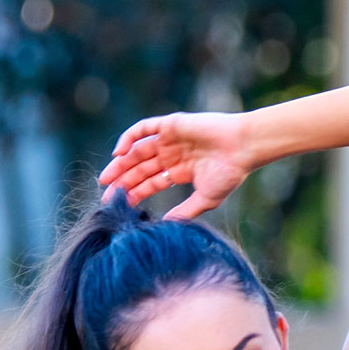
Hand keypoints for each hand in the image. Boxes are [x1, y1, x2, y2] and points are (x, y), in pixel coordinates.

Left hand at [98, 112, 253, 219]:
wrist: (242, 147)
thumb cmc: (230, 173)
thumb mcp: (206, 198)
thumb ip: (185, 211)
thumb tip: (166, 225)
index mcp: (180, 172)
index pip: (151, 182)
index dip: (134, 193)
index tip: (119, 205)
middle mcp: (172, 155)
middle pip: (140, 168)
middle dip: (123, 180)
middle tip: (106, 193)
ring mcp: (170, 138)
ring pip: (137, 151)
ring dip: (121, 163)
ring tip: (106, 177)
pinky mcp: (170, 124)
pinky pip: (143, 129)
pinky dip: (129, 138)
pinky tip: (119, 152)